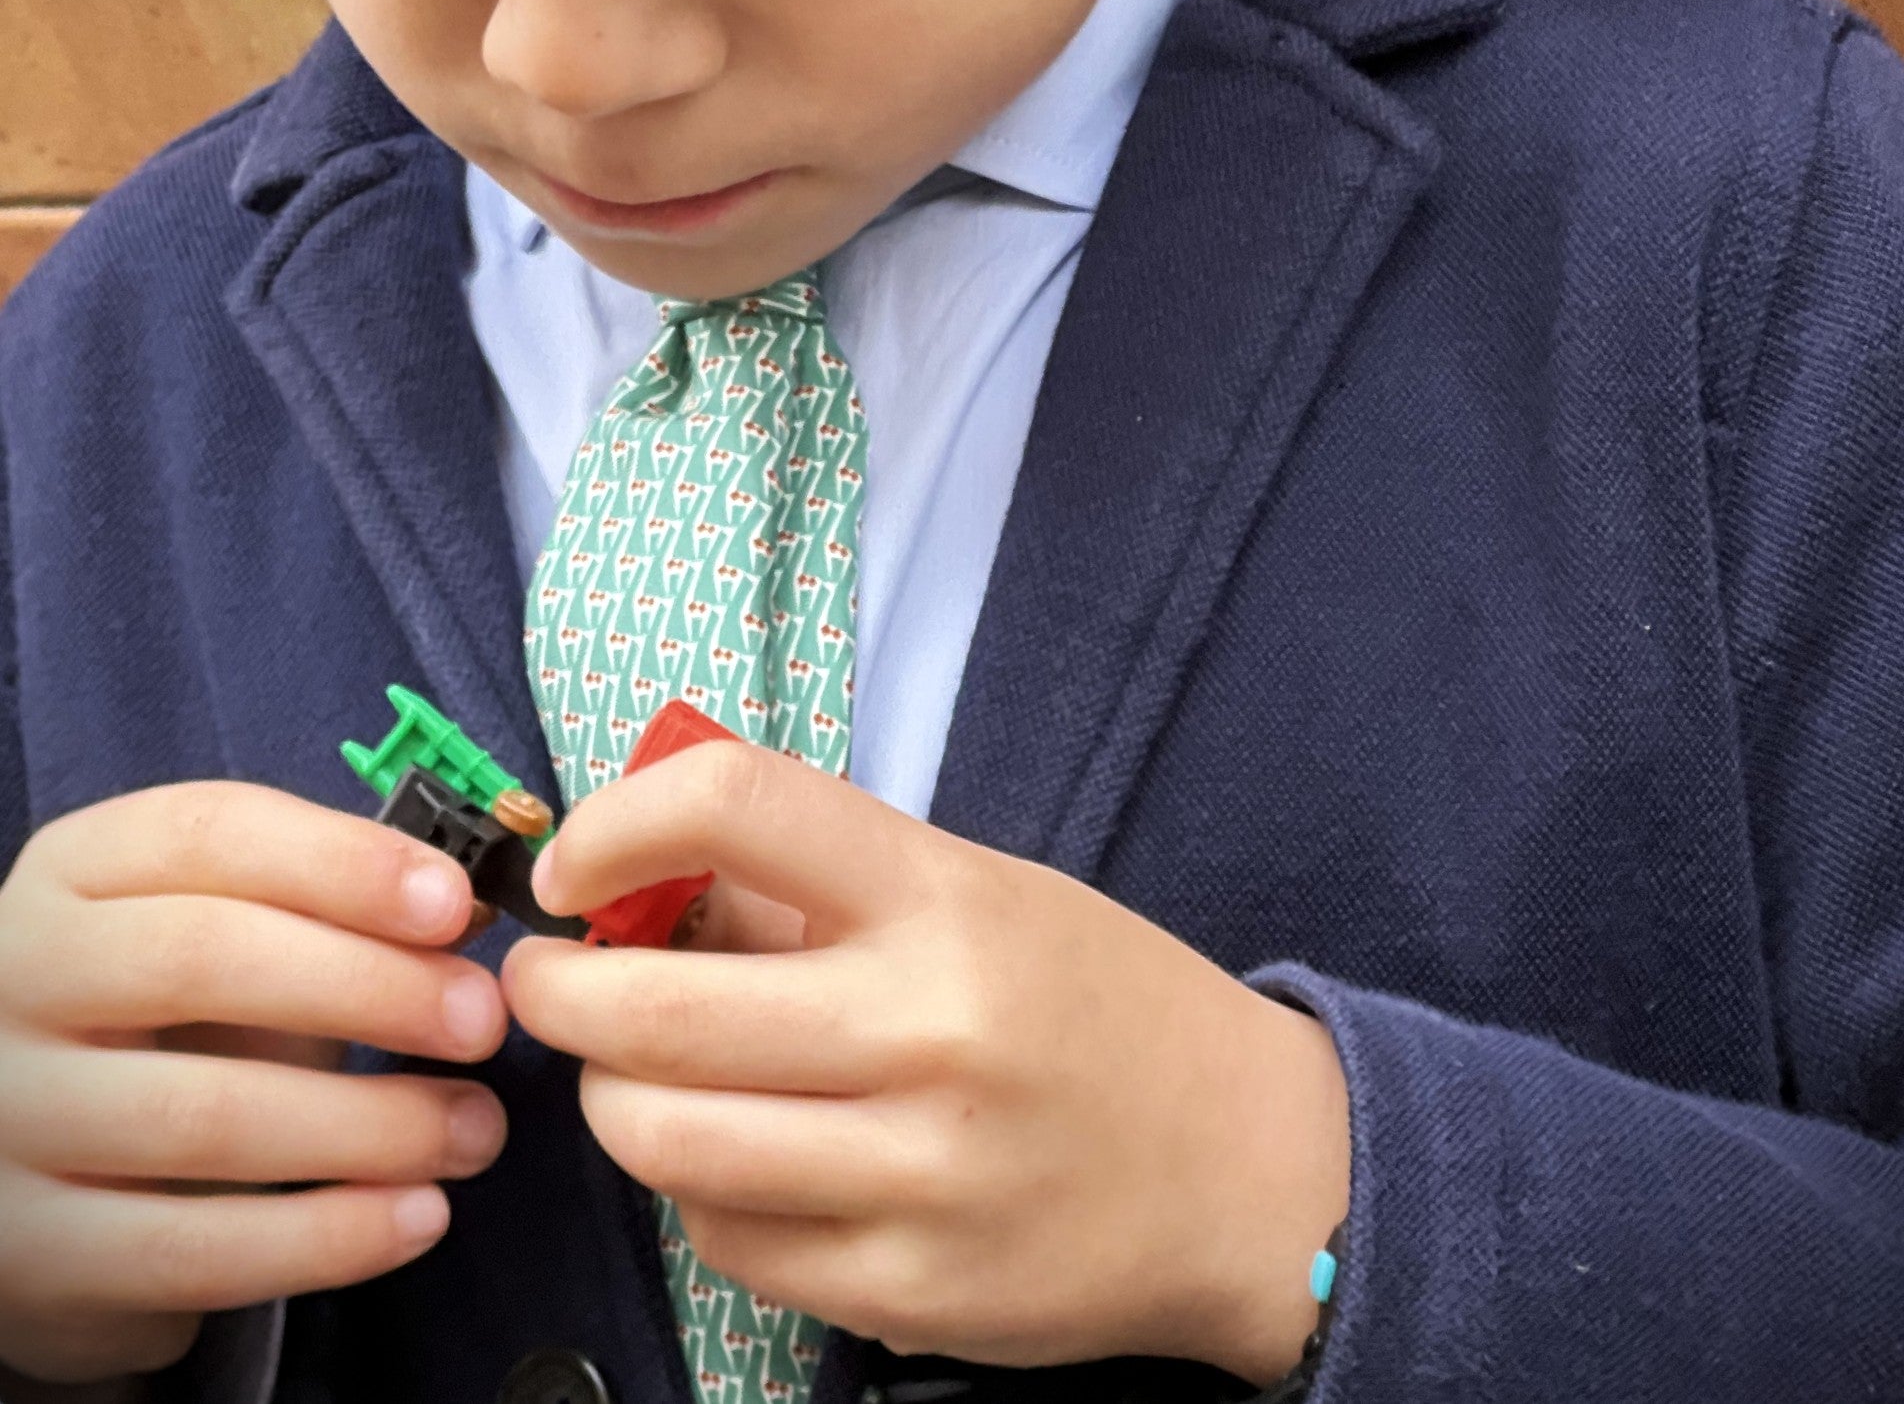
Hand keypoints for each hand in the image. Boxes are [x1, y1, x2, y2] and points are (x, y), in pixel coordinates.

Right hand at [0, 783, 509, 1384]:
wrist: (25, 1167)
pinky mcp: (32, 1253)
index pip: (210, 833)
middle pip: (205, 959)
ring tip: (474, 1130)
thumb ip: (321, 917)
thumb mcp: (219, 935)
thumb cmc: (160, 1022)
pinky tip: (415, 1216)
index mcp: (78, 871)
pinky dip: (324, 1237)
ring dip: (369, 1125)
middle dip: (369, 987)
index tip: (454, 903)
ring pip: (204, 1116)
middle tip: (481, 1021)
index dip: (342, 862)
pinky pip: (192, 1250)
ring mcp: (13, 1116)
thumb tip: (460, 923)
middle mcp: (23, 977)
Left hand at [503, 742, 1347, 1380]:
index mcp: (945, 896)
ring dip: (612, 1100)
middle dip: (561, 992)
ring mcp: (920, 1173)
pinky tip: (735, 1160)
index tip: (575, 863)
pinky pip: (729, 1242)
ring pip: (666, 1143)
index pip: (738, 805)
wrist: (1253, 1169)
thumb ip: (817, 888)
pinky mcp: (909, 1293)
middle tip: (549, 980)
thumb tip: (640, 884)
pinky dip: (698, 1195)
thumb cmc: (1098, 1004)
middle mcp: (930, 1028)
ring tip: (630, 1073)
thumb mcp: (978, 892)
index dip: (616, 823)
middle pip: (658, 1009)